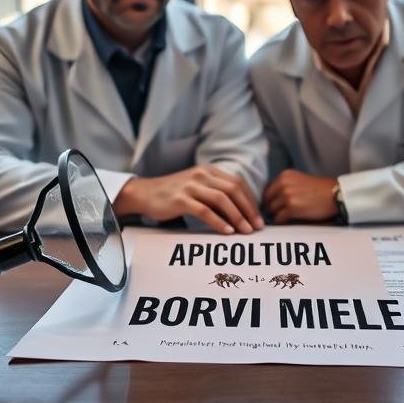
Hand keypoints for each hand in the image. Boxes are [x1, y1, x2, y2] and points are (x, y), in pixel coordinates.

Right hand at [114, 166, 263, 234]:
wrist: (145, 193)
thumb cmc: (174, 195)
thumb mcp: (198, 188)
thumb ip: (216, 194)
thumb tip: (241, 213)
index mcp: (209, 171)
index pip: (238, 183)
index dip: (251, 201)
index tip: (259, 218)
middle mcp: (202, 175)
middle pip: (233, 190)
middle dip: (248, 210)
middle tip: (257, 227)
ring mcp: (191, 186)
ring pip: (222, 199)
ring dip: (237, 216)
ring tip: (245, 231)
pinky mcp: (180, 199)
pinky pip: (204, 210)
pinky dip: (218, 222)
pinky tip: (227, 231)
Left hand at [262, 170, 337, 224]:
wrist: (335, 194)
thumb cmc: (320, 189)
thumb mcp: (299, 180)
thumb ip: (285, 186)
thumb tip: (272, 199)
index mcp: (284, 175)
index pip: (268, 190)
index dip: (271, 200)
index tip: (275, 206)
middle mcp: (283, 184)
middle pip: (268, 201)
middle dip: (273, 208)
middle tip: (280, 214)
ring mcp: (286, 196)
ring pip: (272, 210)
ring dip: (278, 215)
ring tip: (286, 218)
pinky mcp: (291, 208)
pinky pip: (278, 219)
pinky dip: (282, 222)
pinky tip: (289, 221)